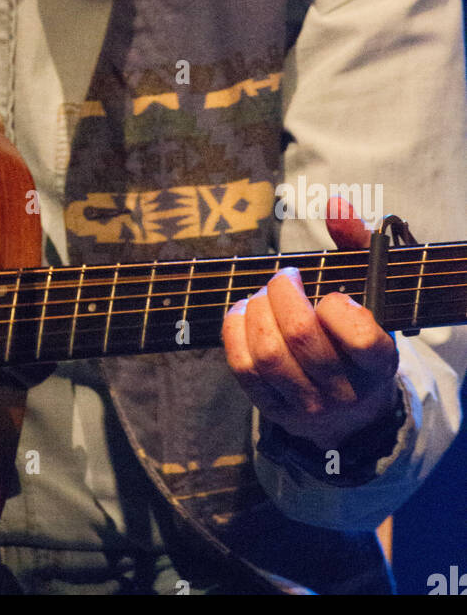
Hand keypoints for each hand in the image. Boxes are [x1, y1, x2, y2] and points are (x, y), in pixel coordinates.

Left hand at [222, 201, 399, 450]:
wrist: (352, 410)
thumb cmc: (358, 336)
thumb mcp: (372, 293)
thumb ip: (358, 244)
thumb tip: (334, 204)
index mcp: (378, 363)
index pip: (360, 337)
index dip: (338, 307)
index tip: (331, 295)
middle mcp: (344, 391)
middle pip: (299, 336)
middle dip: (282, 293)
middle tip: (285, 279)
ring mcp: (306, 405)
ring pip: (268, 353)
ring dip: (258, 310)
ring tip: (264, 296)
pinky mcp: (273, 409)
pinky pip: (243, 368)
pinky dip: (235, 330)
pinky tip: (244, 311)